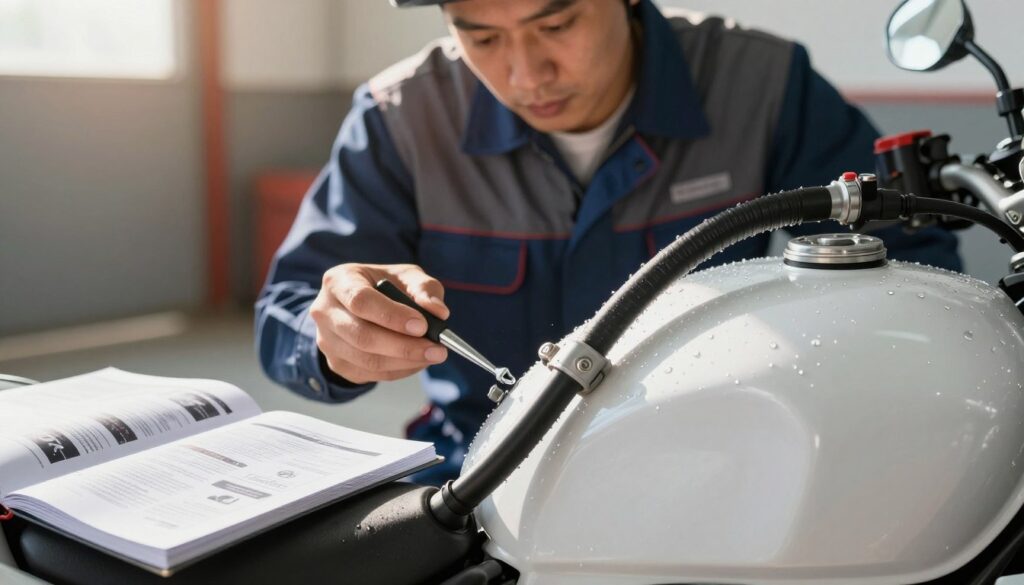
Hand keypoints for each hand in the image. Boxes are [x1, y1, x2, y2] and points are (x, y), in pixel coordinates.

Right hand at [310, 263, 449, 383]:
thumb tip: (439, 312)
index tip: (422, 325)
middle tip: (437, 349)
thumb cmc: (383, 286)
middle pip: (362, 336)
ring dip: (406, 362)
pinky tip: (418, 361)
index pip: (361, 301)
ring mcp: (327, 341)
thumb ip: (424, 288)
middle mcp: (325, 312)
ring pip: (367, 361)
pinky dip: (399, 371)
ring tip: (433, 355)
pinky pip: (370, 374)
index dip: (391, 316)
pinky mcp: (337, 364)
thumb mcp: (404, 276)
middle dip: (404, 346)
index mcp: (338, 282)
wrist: (358, 304)